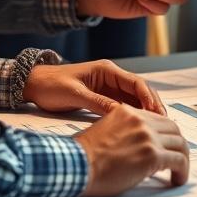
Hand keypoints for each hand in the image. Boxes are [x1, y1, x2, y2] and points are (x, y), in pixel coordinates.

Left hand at [22, 60, 164, 115]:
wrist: (32, 85)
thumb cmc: (51, 85)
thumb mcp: (75, 94)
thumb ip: (99, 103)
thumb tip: (122, 114)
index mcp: (106, 70)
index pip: (135, 82)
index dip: (149, 97)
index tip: (158, 112)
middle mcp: (110, 76)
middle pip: (139, 90)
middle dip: (152, 104)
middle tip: (163, 122)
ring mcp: (107, 87)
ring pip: (133, 98)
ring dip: (145, 110)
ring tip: (156, 127)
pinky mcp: (102, 97)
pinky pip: (123, 105)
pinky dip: (133, 115)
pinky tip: (139, 126)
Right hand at [75, 104, 189, 196]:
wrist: (75, 165)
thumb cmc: (82, 155)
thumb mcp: (104, 129)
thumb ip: (124, 130)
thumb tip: (137, 145)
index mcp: (127, 111)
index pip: (158, 118)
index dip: (166, 133)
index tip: (168, 144)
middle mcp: (140, 120)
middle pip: (173, 128)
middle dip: (178, 144)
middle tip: (177, 157)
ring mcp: (147, 137)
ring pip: (180, 143)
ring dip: (182, 158)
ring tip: (179, 171)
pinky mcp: (151, 155)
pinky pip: (178, 161)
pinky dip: (182, 171)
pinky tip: (177, 179)